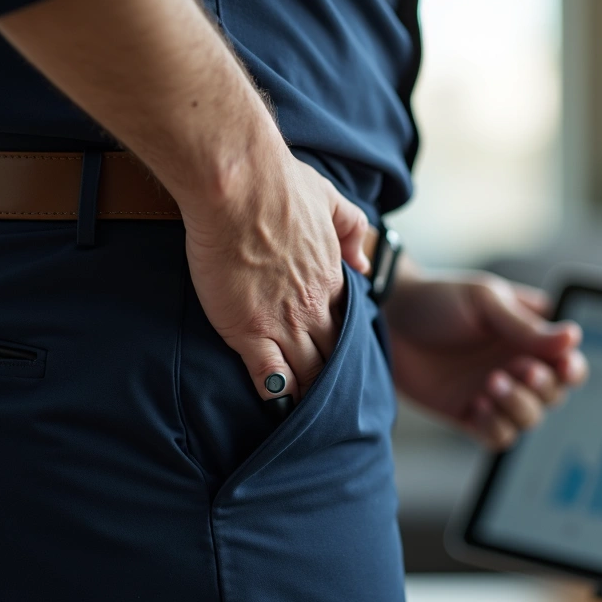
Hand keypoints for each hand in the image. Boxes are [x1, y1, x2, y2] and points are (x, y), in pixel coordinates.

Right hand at [181, 151, 371, 400]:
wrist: (239, 185)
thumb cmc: (278, 183)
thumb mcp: (329, 198)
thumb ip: (352, 229)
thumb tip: (363, 261)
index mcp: (330, 278)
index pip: (343, 322)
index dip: (341, 343)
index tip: (339, 359)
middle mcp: (313, 307)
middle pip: (330, 355)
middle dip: (331, 378)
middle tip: (330, 402)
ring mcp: (283, 322)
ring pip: (306, 371)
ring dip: (309, 394)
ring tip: (309, 419)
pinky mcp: (249, 331)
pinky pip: (269, 376)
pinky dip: (276, 396)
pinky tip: (278, 413)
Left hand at [386, 266, 587, 448]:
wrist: (388, 318)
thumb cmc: (439, 299)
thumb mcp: (486, 302)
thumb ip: (527, 327)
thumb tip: (574, 338)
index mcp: (528, 337)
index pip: (569, 364)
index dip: (571, 370)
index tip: (560, 365)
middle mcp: (515, 367)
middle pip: (555, 396)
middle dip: (542, 387)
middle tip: (516, 368)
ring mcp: (492, 393)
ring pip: (530, 420)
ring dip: (518, 407)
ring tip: (490, 384)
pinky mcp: (467, 414)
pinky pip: (498, 437)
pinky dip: (495, 426)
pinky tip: (476, 405)